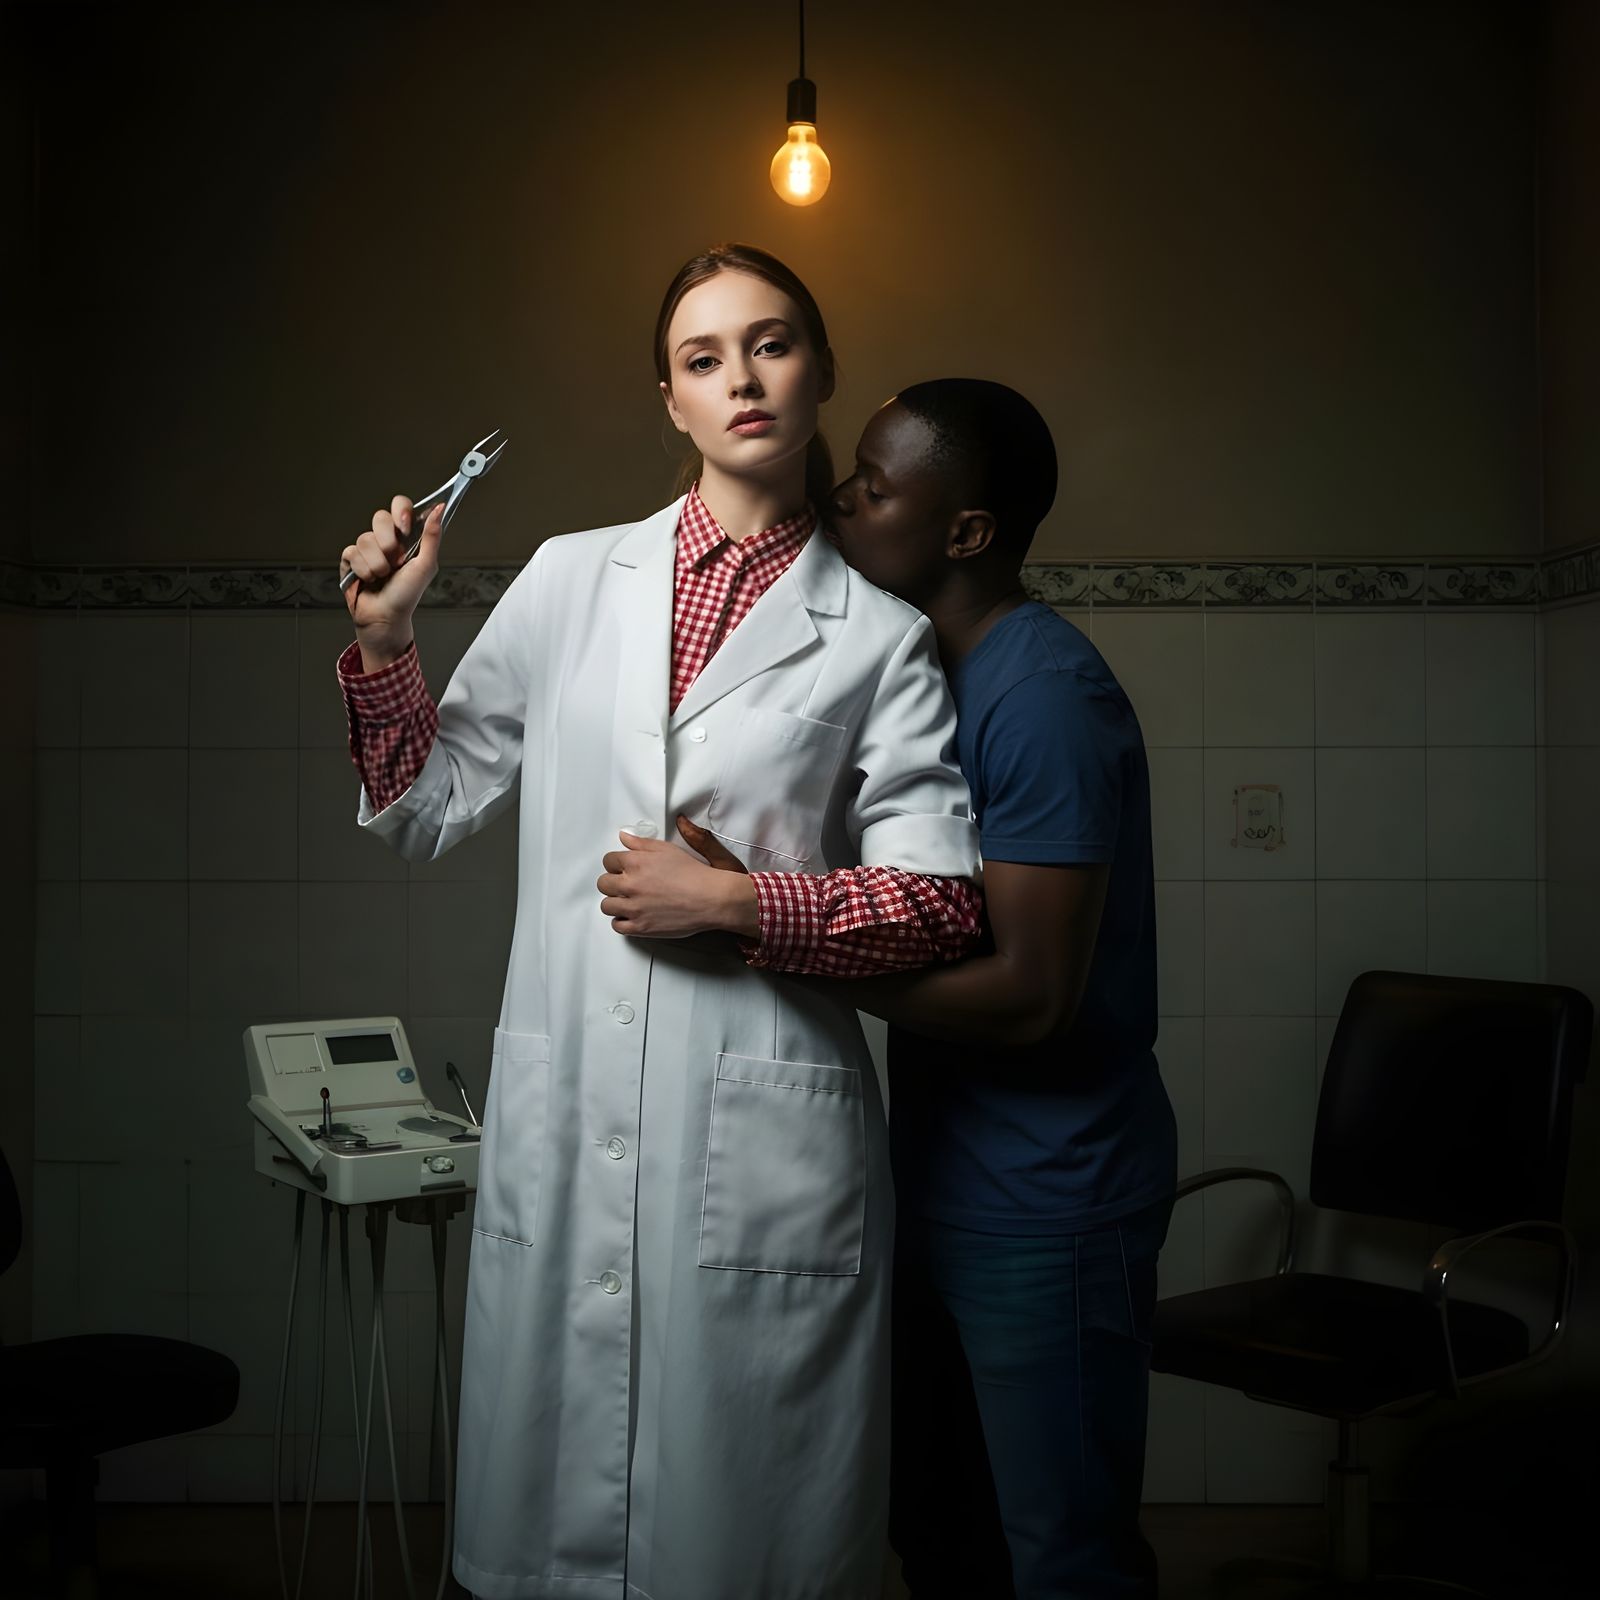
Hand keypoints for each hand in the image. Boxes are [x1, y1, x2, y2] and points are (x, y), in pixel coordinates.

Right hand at [340, 494, 445, 668]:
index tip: (405, 527)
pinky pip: (351, 552)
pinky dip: (362, 569)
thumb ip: (432, 537)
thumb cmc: (406, 595)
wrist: (386, 618)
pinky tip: (368, 579)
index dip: (401, 511)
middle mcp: (386, 539)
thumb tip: (439, 509)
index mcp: (406, 537)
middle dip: (388, 543)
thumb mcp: (426, 566)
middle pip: (379, 517)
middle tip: (396, 561)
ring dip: (377, 563)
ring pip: (365, 538)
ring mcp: (367, 548)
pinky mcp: (350, 560)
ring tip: (383, 576)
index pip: (400, 506)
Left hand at [597, 826, 757, 939]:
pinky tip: (631, 916)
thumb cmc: (694, 874)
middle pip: (603, 883)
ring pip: (607, 905)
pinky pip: (617, 926)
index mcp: (636, 863)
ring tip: (629, 901)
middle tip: (626, 885)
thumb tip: (624, 838)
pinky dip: (621, 921)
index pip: (608, 861)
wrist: (711, 899)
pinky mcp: (640, 927)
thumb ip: (642, 843)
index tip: (623, 868)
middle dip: (612, 882)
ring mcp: (634, 908)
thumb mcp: (667, 850)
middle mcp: (630, 885)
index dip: (616, 864)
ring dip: (615, 902)